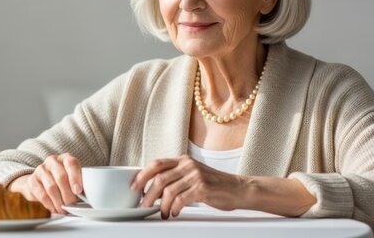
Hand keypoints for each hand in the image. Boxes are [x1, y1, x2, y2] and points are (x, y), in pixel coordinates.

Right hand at [7, 153, 82, 214]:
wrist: (42, 180)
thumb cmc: (63, 180)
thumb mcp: (73, 178)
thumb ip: (80, 184)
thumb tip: (87, 198)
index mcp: (65, 158)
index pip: (71, 164)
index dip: (75, 178)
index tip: (78, 191)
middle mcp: (52, 161)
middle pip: (61, 177)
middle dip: (68, 195)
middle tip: (72, 205)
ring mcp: (41, 170)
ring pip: (51, 188)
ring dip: (59, 202)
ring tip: (64, 210)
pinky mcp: (32, 180)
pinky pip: (42, 195)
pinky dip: (50, 204)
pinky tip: (54, 209)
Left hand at [131, 155, 245, 218]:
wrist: (238, 189)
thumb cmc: (214, 185)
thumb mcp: (193, 174)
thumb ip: (176, 177)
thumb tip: (153, 188)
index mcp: (183, 160)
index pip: (157, 164)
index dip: (142, 175)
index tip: (134, 186)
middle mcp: (188, 165)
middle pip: (159, 178)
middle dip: (148, 194)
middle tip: (144, 205)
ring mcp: (196, 175)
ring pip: (168, 191)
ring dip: (162, 206)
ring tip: (163, 213)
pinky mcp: (203, 188)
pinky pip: (181, 200)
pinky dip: (174, 208)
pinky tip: (175, 213)